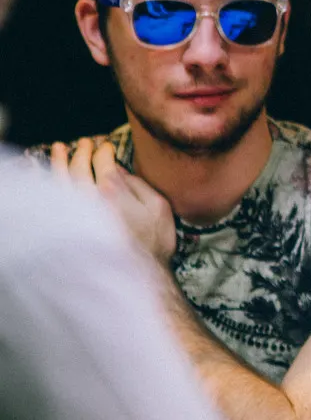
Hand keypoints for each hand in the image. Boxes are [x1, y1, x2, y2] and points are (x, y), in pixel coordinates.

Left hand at [51, 137, 174, 263]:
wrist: (137, 276)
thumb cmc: (154, 243)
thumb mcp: (159, 208)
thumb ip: (138, 185)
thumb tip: (118, 170)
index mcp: (112, 191)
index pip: (102, 162)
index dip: (104, 151)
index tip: (106, 146)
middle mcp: (87, 197)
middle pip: (79, 166)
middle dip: (82, 151)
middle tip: (86, 143)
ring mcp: (72, 212)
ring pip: (59, 179)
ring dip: (59, 160)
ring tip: (60, 148)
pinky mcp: (63, 226)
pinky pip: (49, 198)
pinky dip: (45, 182)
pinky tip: (42, 173)